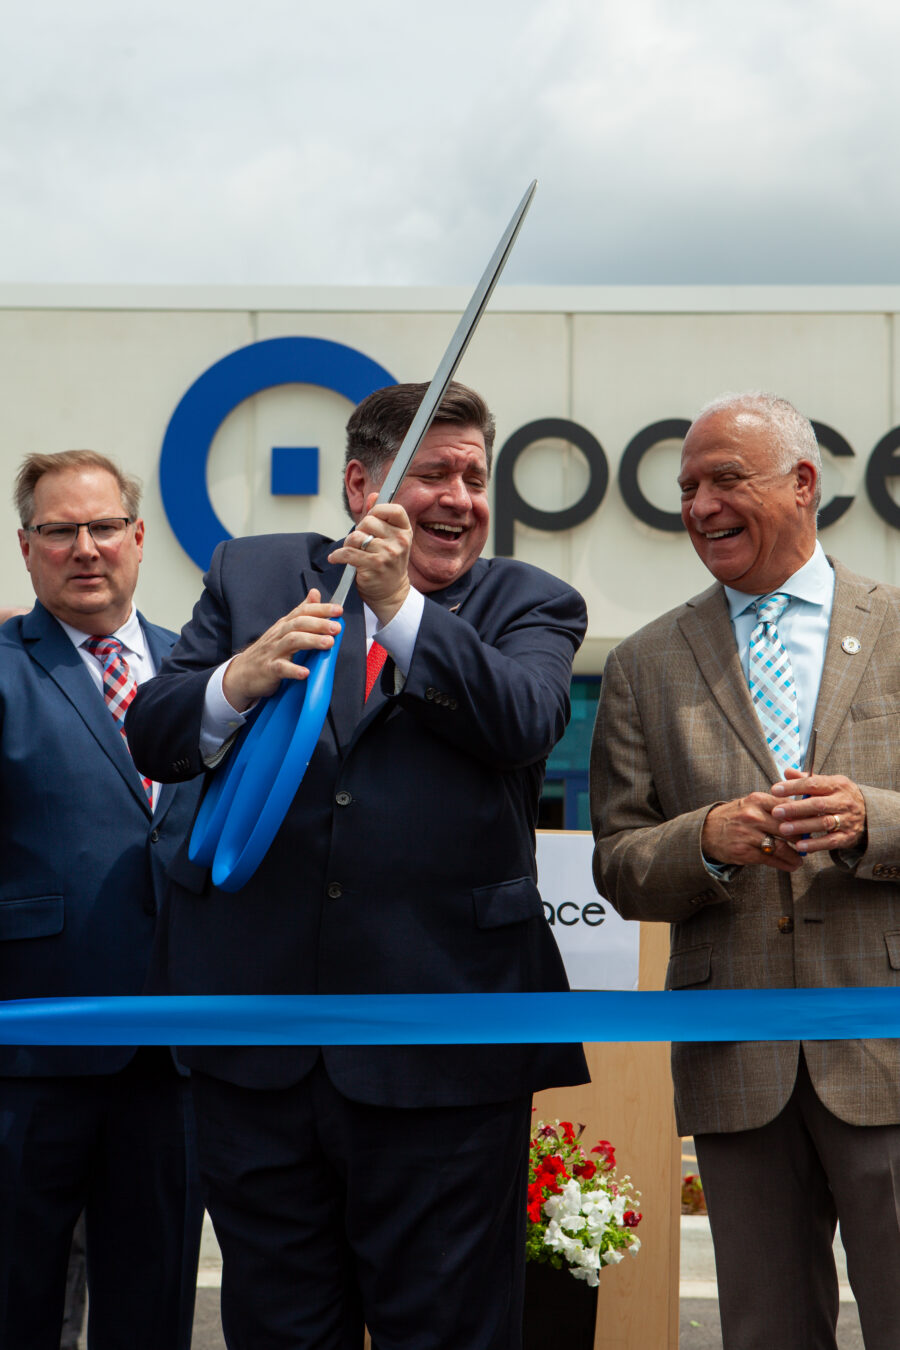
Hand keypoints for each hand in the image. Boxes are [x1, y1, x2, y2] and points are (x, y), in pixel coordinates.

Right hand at [222, 589, 342, 711]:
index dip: (321, 609)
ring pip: (292, 642)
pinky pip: (281, 668)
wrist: (243, 672)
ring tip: (328, 643)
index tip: (338, 610)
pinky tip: (306, 672)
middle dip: (319, 624)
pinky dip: (294, 670)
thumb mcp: (284, 629)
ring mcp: (273, 651)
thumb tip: (315, 593)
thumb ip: (301, 612)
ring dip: (311, 641)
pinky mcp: (269, 669)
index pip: (303, 611)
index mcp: (284, 625)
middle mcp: (279, 635)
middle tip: (336, 627)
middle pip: (299, 624)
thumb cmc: (268, 651)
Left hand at [327, 494, 411, 623]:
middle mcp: (399, 541)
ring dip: (348, 543)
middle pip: (369, 521)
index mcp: (405, 532)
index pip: (393, 509)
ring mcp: (388, 554)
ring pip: (356, 536)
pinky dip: (338, 555)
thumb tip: (373, 495)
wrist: (391, 592)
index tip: (371, 518)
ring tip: (350, 551)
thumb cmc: (388, 564)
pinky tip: (336, 558)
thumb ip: (380, 516)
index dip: (378, 510)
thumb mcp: (390, 539)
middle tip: (359, 541)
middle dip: (359, 530)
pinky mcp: (374, 565)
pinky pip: (348, 553)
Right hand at [702, 793, 803, 872]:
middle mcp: (752, 816)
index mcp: (756, 800)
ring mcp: (748, 835)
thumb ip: (773, 806)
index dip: (804, 818)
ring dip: (796, 855)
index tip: (813, 825)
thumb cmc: (733, 817)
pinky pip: (771, 860)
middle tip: (810, 844)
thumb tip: (801, 813)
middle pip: (788, 828)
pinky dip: (785, 864)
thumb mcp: (750, 804)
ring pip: (781, 847)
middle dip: (802, 839)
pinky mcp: (744, 852)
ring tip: (801, 859)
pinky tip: (791, 866)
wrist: (705, 831)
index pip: (788, 808)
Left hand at [771, 768, 866, 854]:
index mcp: (837, 785)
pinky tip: (800, 845)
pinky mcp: (848, 836)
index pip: (813, 783)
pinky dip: (815, 844)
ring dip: (802, 826)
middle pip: (818, 804)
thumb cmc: (839, 797)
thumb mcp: (828, 784)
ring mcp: (847, 819)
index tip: (775, 790)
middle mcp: (843, 801)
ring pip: (823, 823)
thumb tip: (787, 772)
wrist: (869, 814)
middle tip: (776, 812)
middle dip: (795, 808)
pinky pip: (830, 841)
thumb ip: (807, 779)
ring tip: (783, 829)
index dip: (793, 787)